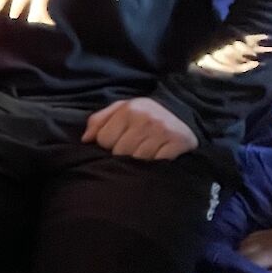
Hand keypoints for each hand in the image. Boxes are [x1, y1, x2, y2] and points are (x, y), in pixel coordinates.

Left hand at [82, 97, 197, 159]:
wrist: (185, 112)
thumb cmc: (145, 114)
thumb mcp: (121, 110)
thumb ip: (99, 121)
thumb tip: (85, 140)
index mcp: (128, 109)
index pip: (104, 140)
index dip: (109, 145)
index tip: (119, 142)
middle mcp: (145, 118)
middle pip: (120, 152)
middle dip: (123, 154)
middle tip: (134, 148)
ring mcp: (162, 130)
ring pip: (137, 160)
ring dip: (139, 161)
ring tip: (145, 152)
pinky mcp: (177, 142)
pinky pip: (157, 162)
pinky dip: (156, 163)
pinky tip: (158, 156)